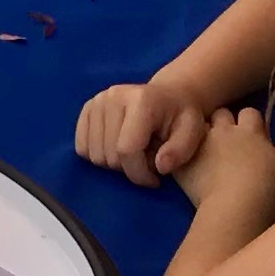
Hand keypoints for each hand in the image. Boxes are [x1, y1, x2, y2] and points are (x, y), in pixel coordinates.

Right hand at [74, 77, 211, 187]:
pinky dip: (99, 155)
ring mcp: (97, 101)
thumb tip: (160, 167)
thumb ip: (180, 151)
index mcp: (141, 101)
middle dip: (130, 169)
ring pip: (93, 155)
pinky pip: (81, 147)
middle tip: (148, 162)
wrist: (170, 95)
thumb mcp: (193, 133)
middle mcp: (113, 97)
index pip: (127, 150)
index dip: (139, 174)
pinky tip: (118, 149)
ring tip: (136, 155)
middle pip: (108, 155)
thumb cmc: (182, 117)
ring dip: (115, 164)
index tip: (155, 180)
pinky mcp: (87, 108)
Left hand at [170, 104, 274, 216]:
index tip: (257, 136)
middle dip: (225, 122)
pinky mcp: (182, 164)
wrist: (236, 207)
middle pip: (222, 115)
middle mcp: (223, 133)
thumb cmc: (270, 187)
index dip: (253, 123)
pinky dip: (182, 157)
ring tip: (208, 152)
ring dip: (203, 137)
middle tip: (230, 140)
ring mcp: (200, 147)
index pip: (250, 114)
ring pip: (198, 130)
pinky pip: (177, 153)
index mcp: (250, 132)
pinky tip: (187, 168)